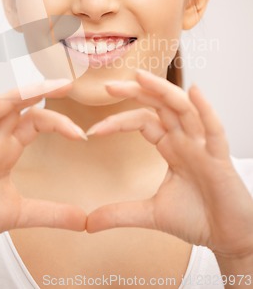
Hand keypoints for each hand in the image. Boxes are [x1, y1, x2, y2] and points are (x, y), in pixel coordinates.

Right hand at [0, 79, 86, 254]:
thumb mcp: (22, 213)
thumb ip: (52, 213)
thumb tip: (84, 221)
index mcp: (9, 147)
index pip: (36, 121)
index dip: (58, 121)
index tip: (81, 134)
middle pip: (19, 106)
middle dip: (41, 91)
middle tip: (67, 83)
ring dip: (17, 96)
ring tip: (40, 88)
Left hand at [86, 69, 252, 258]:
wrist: (227, 238)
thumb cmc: (197, 218)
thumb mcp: (151, 214)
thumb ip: (120, 213)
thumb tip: (88, 223)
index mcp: (170, 146)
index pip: (141, 121)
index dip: (117, 121)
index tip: (92, 131)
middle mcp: (185, 139)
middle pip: (160, 105)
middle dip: (136, 92)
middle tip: (108, 85)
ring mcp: (202, 145)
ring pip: (183, 108)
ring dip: (163, 91)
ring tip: (141, 76)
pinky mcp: (219, 158)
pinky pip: (213, 129)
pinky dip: (205, 110)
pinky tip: (194, 92)